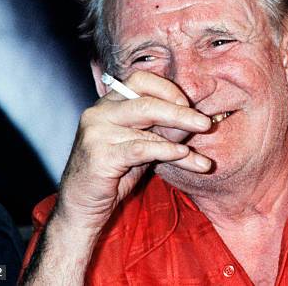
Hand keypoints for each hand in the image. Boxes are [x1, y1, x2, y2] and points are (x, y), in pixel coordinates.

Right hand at [55, 71, 211, 230]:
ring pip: (147, 124)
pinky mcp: (99, 155)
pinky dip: (166, 150)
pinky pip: (141, 148)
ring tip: (200, 151)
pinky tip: (184, 154)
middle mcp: (99, 111)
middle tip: (205, 124)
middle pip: (146, 100)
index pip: (141, 80)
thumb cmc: (114, 175)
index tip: (189, 105)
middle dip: (180, 111)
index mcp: (109, 103)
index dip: (168, 90)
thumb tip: (195, 120)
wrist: (81, 208)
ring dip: (179, 135)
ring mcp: (96, 132)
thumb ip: (163, 132)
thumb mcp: (143, 147)